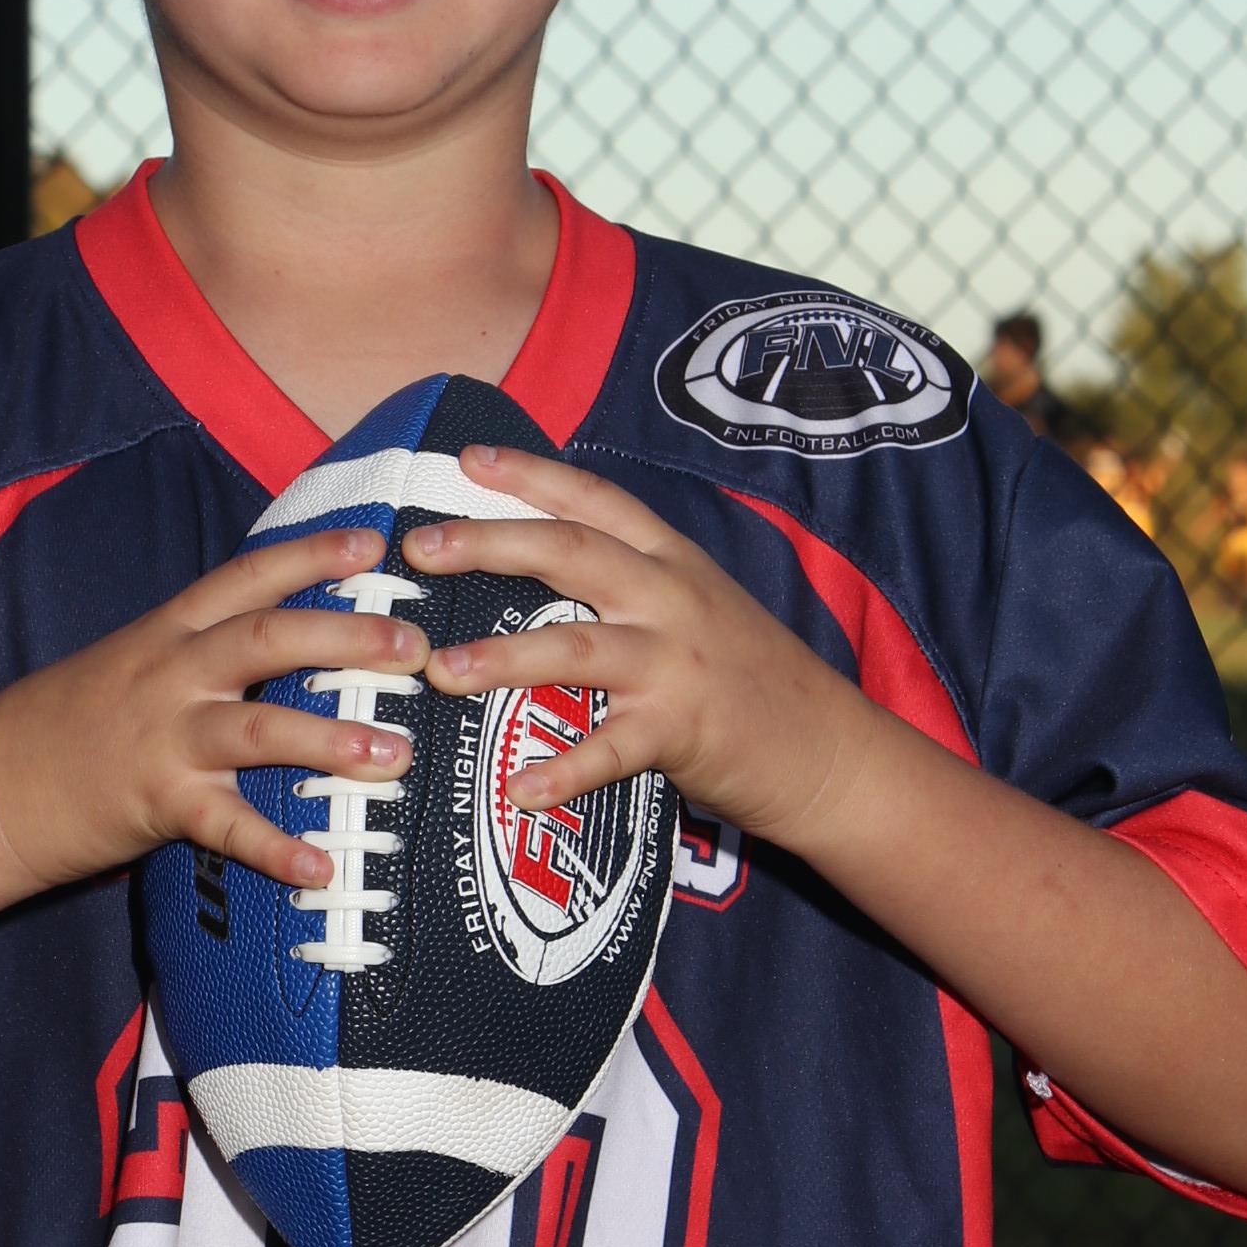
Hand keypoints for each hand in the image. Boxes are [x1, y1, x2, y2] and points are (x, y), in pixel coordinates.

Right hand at [0, 523, 426, 896]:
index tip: (373, 547)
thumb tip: (282, 640)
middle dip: (346, 638)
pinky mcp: (157, 805)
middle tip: (413, 647)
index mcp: (168, 632)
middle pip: (268, 639)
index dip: (311, 556)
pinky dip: (278, 849)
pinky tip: (323, 867)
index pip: (247, 579)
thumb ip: (199, 649)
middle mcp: (170, 675)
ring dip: (332, 739)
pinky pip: (228, 828)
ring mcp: (163, 740)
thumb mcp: (133, 663)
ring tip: (395, 754)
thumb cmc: (68, 724)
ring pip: (259, 728)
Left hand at [403, 445, 869, 854]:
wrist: (829, 749)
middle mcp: (671, 596)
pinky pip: (611, 749)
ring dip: (503, 656)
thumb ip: (628, 585)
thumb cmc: (749, 678)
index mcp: (670, 559)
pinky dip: (564, 770)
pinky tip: (518, 788)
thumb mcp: (694, 606)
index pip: (593, 499)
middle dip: (488, 542)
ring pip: (577, 646)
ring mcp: (678, 662)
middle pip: (570, 551)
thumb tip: (535, 569)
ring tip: (441, 669)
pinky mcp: (683, 730)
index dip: (528, 474)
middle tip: (418, 547)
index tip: (464, 458)